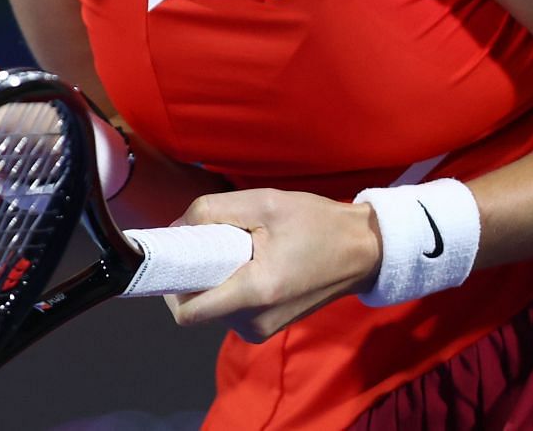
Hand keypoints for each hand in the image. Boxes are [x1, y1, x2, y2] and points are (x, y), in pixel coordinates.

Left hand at [165, 189, 382, 343]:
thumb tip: (174, 229)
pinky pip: (229, 307)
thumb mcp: (264, 202)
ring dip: (216, 276)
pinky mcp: (265, 328)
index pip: (188, 312)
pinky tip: (254, 262)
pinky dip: (230, 284)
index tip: (175, 255)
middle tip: (219, 239)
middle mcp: (254, 323)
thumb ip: (212, 212)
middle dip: (198, 271)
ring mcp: (260, 330)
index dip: (170, 284)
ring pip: (213, 305)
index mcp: (255, 293)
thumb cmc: (316, 223)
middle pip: (198, 305)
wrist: (362, 250)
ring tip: (246, 247)